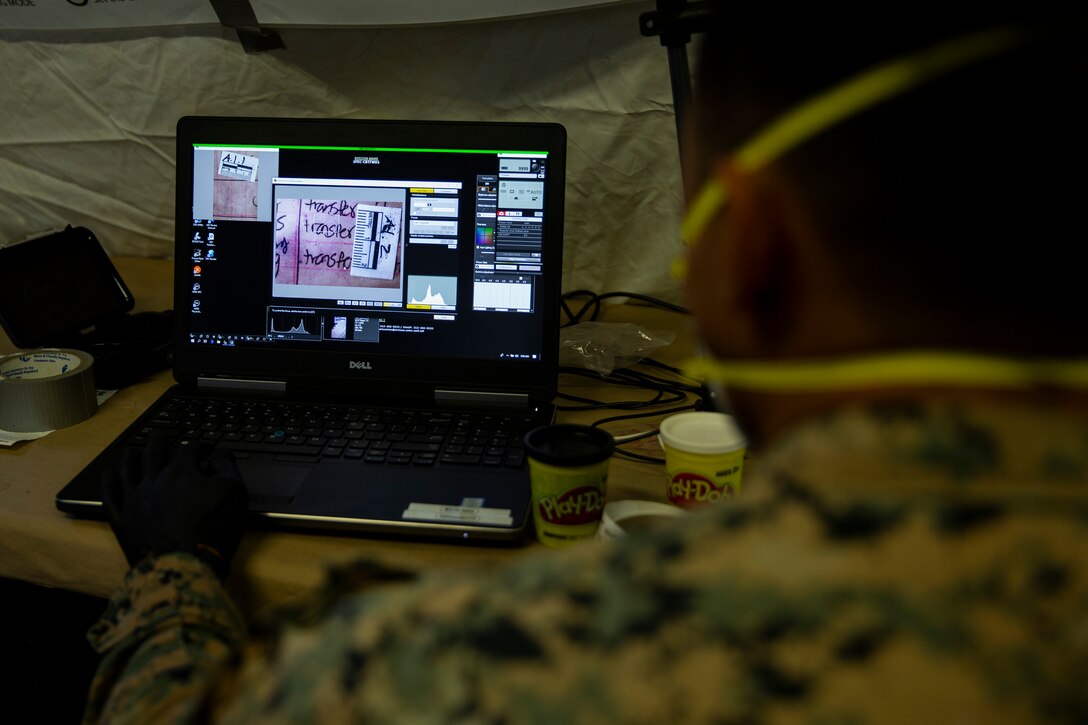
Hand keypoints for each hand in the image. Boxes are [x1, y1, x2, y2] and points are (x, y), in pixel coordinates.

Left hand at [101, 435, 247, 579]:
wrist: (184, 564)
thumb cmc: (214, 528)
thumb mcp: (235, 493)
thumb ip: (227, 467)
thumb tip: (220, 452)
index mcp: (181, 472)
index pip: (189, 450)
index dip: (199, 447)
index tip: (205, 449)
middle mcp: (154, 479)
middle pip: (153, 452)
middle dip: (159, 441)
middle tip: (161, 435)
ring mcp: (134, 499)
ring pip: (127, 469)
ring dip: (130, 456)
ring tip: (132, 449)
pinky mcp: (122, 519)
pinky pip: (109, 495)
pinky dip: (108, 481)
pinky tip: (109, 473)